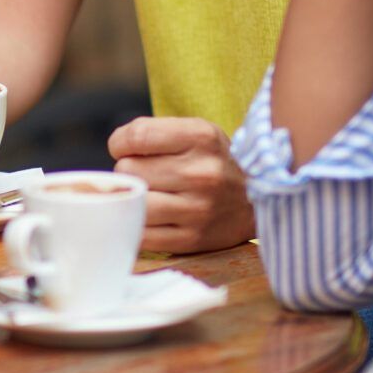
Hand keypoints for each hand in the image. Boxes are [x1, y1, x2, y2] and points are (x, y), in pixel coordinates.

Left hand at [107, 118, 254, 251]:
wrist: (259, 201)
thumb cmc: (215, 162)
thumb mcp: (198, 133)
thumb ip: (155, 133)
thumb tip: (114, 150)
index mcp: (202, 138)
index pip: (136, 135)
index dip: (121, 143)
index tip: (127, 149)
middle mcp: (202, 173)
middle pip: (128, 169)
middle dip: (130, 171)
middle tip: (147, 175)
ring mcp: (198, 209)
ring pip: (133, 201)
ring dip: (133, 198)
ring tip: (149, 194)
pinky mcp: (192, 239)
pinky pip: (142, 234)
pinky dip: (137, 224)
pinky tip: (150, 217)